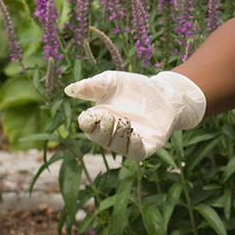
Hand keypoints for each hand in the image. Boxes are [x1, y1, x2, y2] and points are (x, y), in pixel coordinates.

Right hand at [63, 70, 206, 159]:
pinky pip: (136, 152)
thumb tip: (69, 90)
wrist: (165, 93)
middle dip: (102, 129)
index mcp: (99, 117)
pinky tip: (134, 134)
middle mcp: (112, 132)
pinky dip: (133, 146)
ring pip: (116, 147)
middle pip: (99, 138)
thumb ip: (92, 86)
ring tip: (124, 121)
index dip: (86, 123)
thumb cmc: (134, 87)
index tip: (90, 115)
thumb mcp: (112, 81)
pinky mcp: (147, 145)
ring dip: (118, 136)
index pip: (86, 125)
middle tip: (111, 116)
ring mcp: (129, 140)